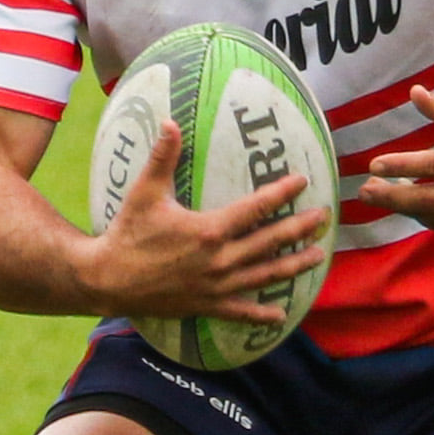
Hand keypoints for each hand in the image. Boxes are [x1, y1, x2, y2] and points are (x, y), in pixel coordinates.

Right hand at [83, 120, 329, 324]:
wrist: (108, 280)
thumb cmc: (127, 233)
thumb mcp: (144, 192)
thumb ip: (162, 158)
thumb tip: (170, 121)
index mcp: (209, 230)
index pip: (255, 209)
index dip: (281, 194)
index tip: (303, 181)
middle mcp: (219, 260)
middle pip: (270, 242)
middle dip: (300, 229)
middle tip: (325, 218)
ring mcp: (216, 286)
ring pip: (264, 275)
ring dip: (294, 265)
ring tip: (318, 256)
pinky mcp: (207, 305)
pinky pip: (240, 311)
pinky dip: (261, 313)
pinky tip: (281, 312)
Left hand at [355, 86, 433, 235]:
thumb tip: (413, 92)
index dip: (403, 166)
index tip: (374, 164)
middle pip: (430, 200)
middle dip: (393, 197)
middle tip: (364, 190)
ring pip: (432, 215)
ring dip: (401, 205)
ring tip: (376, 192)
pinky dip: (419, 213)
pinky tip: (402, 200)